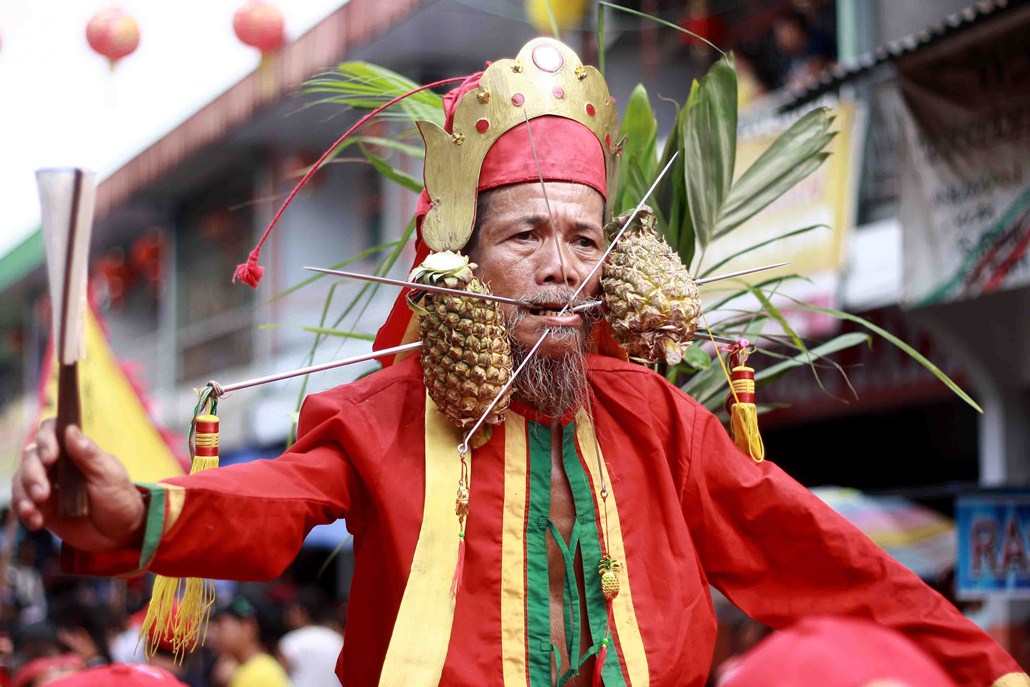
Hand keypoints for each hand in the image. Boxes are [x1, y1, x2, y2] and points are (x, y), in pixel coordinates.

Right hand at [13, 419, 145, 551]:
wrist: (119, 533)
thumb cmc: (120, 498)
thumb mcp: (110, 476)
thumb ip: (90, 456)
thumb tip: (71, 430)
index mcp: (76, 451)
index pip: (52, 431)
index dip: (46, 439)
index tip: (50, 456)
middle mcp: (57, 464)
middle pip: (32, 456)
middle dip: (32, 473)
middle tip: (43, 493)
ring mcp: (47, 485)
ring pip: (21, 478)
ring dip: (24, 493)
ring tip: (36, 509)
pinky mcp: (40, 506)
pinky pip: (22, 503)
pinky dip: (24, 511)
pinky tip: (36, 521)